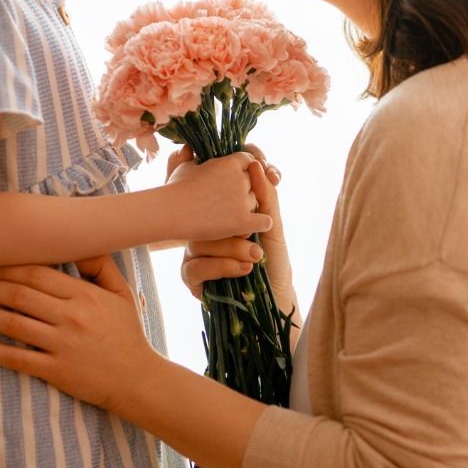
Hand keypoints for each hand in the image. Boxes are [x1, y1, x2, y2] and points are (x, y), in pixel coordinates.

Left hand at [0, 256, 157, 414]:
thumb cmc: (127, 335)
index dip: (6, 266)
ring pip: (12, 323)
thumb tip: (77, 245)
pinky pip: (17, 359)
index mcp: (84, 295)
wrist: (138, 380)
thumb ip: (101, 266)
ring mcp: (61, 345)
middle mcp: (70, 317)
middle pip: (18, 295)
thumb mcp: (122, 294)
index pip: (36, 273)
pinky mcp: (55, 371)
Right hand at [165, 151, 272, 241]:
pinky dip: (259, 224)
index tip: (235, 180)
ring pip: (257, 202)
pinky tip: (248, 226)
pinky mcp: (243, 221)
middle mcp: (241, 179)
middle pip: (255, 182)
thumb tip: (188, 147)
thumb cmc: (174, 189)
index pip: (249, 161)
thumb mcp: (184, 166)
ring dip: (249, 208)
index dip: (243, 171)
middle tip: (231, 201)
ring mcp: (243, 200)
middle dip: (246, 190)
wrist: (170, 212)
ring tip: (232, 216)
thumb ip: (193, 156)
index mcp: (230, 162)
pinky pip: (265, 221)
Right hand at [182, 143, 295, 310]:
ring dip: (230, 249)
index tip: (252, 186)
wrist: (276, 302)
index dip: (231, 185)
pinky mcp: (191, 278)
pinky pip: (194, 267)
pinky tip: (243, 269)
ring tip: (254, 257)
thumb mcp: (273, 228)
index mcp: (221, 216)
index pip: (214, 193)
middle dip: (232, 228)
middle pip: (203, 219)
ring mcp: (195, 254)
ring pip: (198, 242)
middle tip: (255, 238)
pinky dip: (221, 267)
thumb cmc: (274, 263)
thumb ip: (265, 198)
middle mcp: (205, 231)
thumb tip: (254, 165)